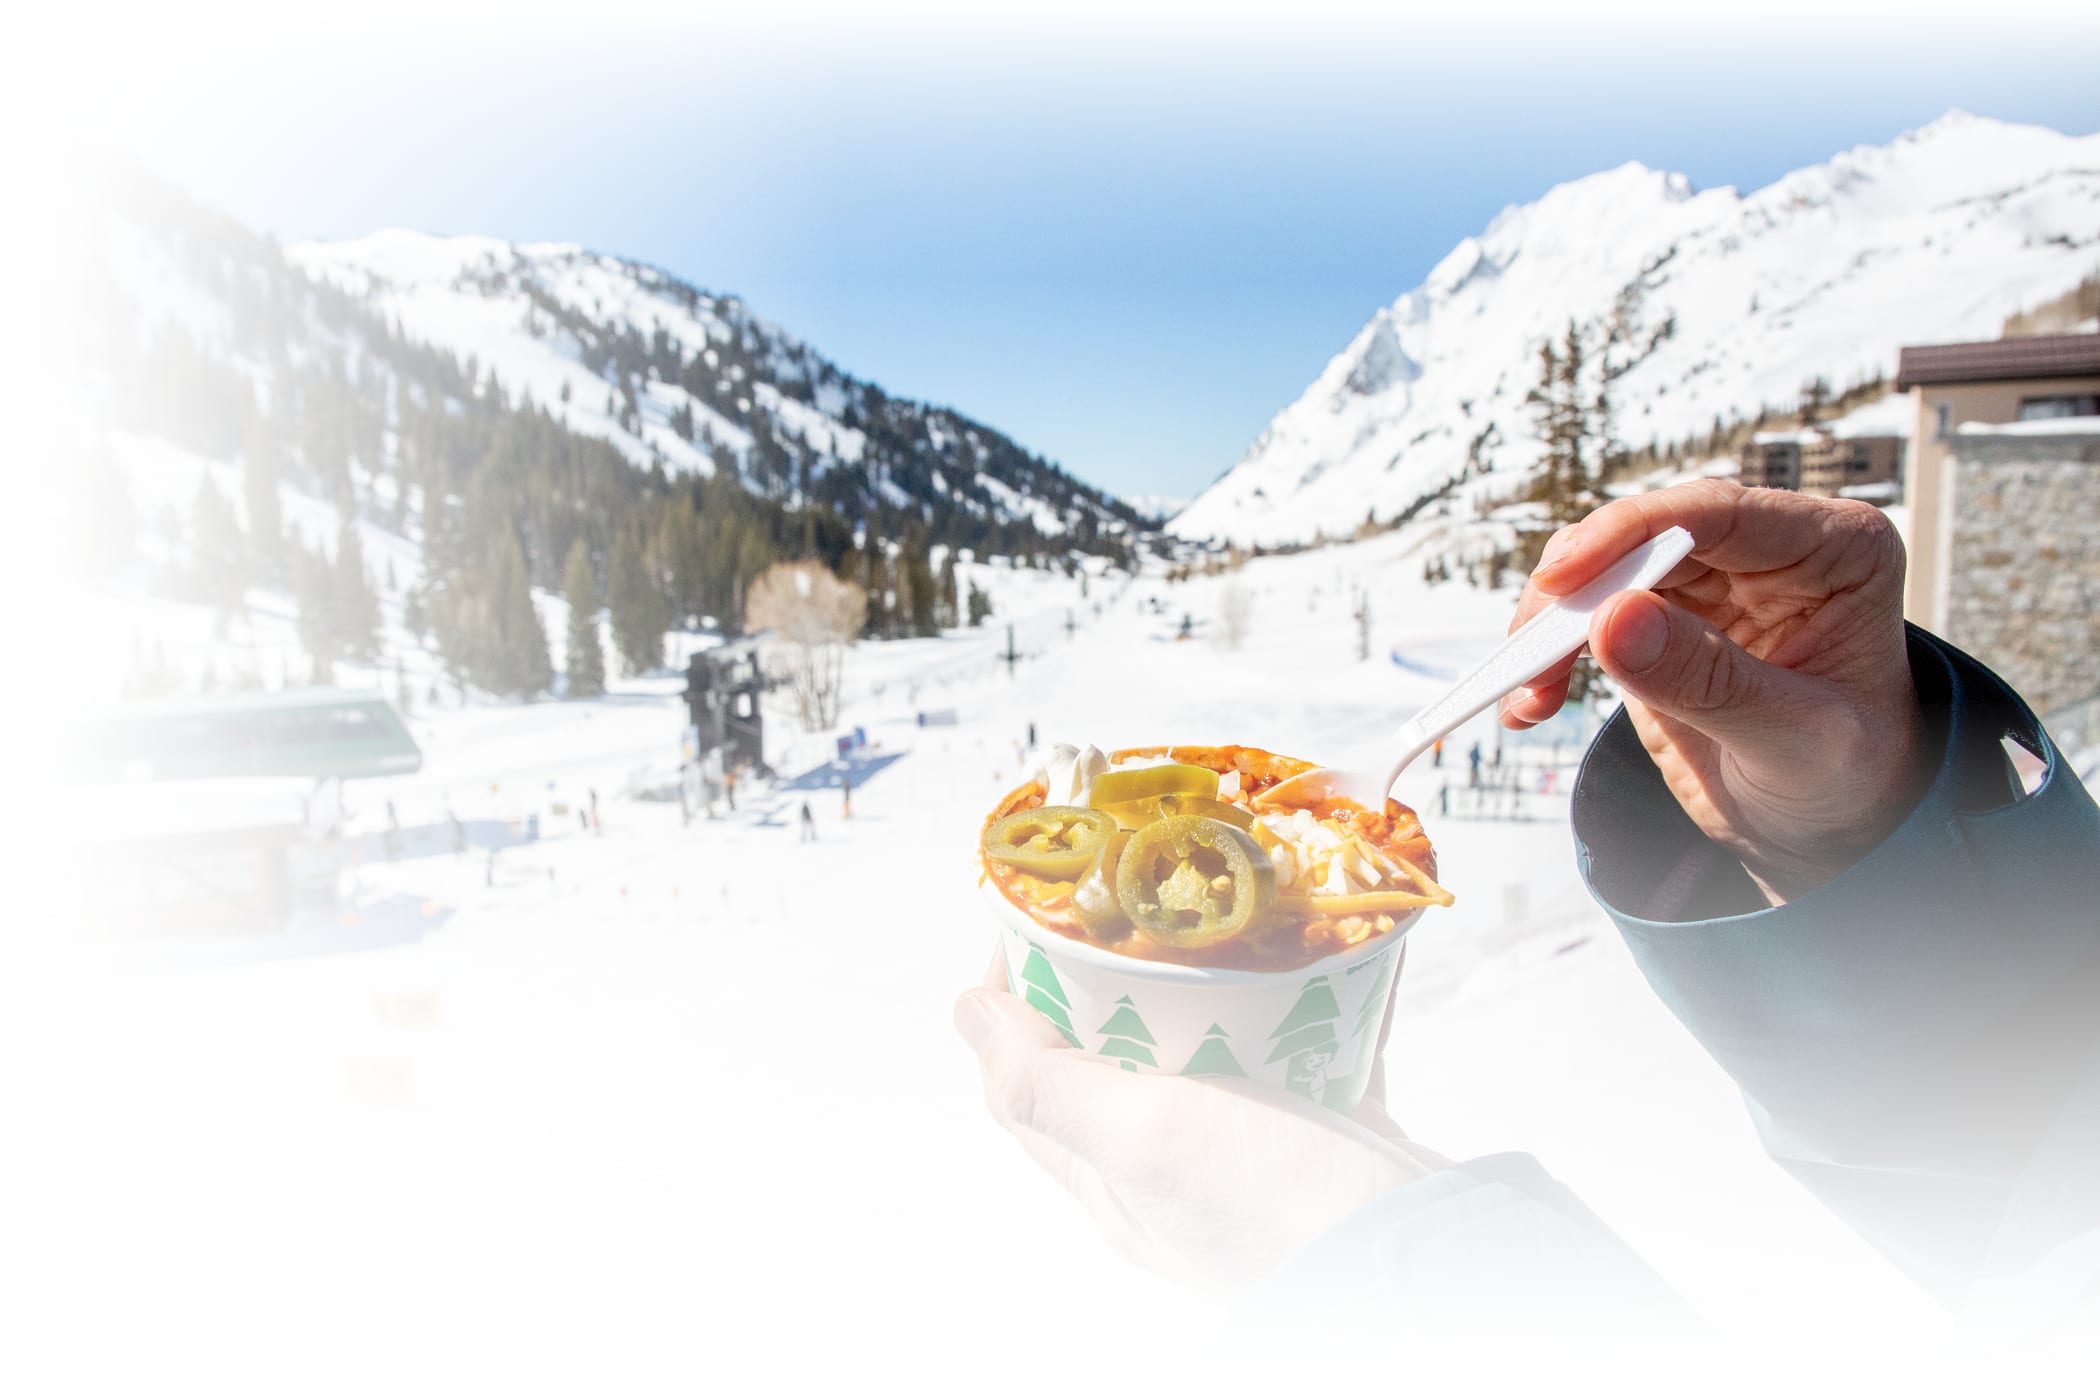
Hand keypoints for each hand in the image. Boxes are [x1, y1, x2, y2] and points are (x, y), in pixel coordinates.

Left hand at [954, 954, 1449, 1292]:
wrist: (1427, 1258)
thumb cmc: (1276, 1207)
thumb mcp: (1142, 1139)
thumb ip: (1048, 1085)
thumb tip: (966, 1015)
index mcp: (1116, 1174)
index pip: (1030, 1076)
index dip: (1014, 993)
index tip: (1030, 915)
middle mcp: (1176, 1163)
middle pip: (1119, 1049)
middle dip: (1115, 971)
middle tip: (1130, 898)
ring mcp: (1255, 1146)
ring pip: (1214, 1041)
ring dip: (1213, 978)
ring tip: (1222, 914)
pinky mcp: (1329, 1127)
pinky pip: (1311, 1044)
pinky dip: (1311, 995)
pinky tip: (1319, 952)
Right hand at [1501, 480, 1930, 901]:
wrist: (1826, 821)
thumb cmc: (1846, 773)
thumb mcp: (1794, 739)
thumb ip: (1708, 680)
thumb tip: (1613, 619)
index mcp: (1832, 551)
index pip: (1719, 513)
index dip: (1632, 532)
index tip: (1563, 577)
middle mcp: (1766, 551)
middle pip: (1644, 536)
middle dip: (1577, 591)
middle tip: (1530, 651)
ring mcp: (1708, 582)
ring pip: (1602, 570)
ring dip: (1552, 627)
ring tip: (1530, 693)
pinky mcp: (1659, 619)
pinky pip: (1587, 615)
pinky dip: (1550, 655)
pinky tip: (1533, 704)